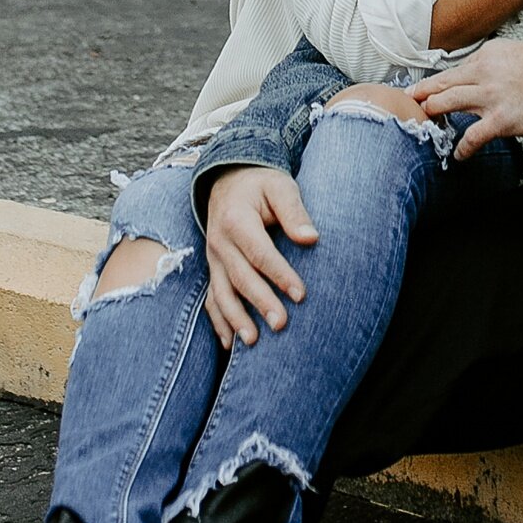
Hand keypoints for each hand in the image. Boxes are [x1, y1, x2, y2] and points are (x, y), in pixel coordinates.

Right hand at [203, 167, 317, 350]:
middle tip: (282, 324)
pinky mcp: (214, 269)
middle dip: (261, 302)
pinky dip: (219, 321)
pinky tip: (230, 343)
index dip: (280, 275)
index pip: (259, 253)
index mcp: (236, 220)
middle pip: (241, 277)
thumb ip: (294, 211)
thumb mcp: (280, 186)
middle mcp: (220, 242)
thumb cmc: (261, 185)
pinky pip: (212, 298)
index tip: (301, 295)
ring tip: (253, 341)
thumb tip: (311, 237)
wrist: (229, 180)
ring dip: (236, 319)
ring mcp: (213, 258)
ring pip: (222, 292)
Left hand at [413, 40, 522, 160]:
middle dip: (422, 93)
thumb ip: (494, 63)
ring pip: (448, 103)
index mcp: (487, 56)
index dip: (435, 81)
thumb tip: (479, 73)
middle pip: (442, 83)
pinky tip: (459, 155)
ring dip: (432, 111)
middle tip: (409, 100)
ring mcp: (489, 97)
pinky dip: (463, 148)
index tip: (423, 88)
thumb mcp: (515, 53)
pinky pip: (472, 136)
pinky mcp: (499, 120)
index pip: (454, 70)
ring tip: (423, 120)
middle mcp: (483, 74)